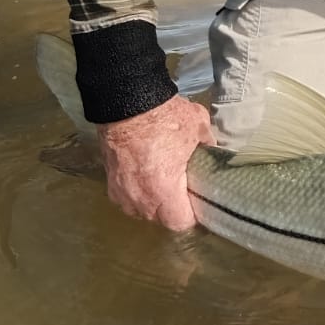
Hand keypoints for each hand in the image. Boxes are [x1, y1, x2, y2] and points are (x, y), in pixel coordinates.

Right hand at [97, 96, 212, 230]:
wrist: (125, 102)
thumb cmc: (163, 115)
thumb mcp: (198, 126)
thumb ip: (209, 146)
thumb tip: (214, 154)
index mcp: (164, 189)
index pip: (180, 222)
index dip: (192, 214)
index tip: (198, 201)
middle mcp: (140, 197)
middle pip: (160, 218)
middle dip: (172, 208)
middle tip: (182, 188)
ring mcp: (122, 191)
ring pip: (142, 210)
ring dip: (153, 201)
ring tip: (162, 181)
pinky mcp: (110, 182)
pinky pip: (127, 198)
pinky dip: (136, 191)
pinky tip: (145, 175)